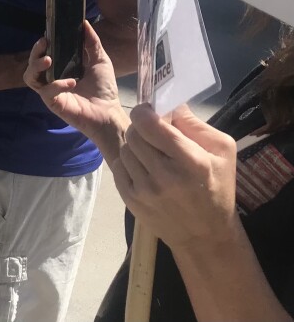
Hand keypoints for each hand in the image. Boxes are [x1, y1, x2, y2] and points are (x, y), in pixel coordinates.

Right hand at [24, 20, 126, 157]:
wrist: (109, 113)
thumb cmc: (104, 89)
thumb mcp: (100, 60)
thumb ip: (92, 43)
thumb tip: (84, 22)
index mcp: (61, 68)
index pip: (43, 54)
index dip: (41, 45)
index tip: (47, 34)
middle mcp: (51, 79)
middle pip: (31, 64)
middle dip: (34, 52)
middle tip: (44, 43)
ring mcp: (50, 92)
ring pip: (30, 77)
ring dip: (36, 66)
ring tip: (48, 60)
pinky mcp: (52, 103)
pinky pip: (46, 91)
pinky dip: (56, 85)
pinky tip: (71, 83)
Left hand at [110, 103, 238, 252]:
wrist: (205, 236)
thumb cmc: (217, 187)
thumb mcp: (222, 151)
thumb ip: (194, 123)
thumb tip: (168, 103)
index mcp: (190, 161)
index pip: (149, 124)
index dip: (145, 112)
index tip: (151, 113)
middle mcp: (164, 176)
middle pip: (133, 134)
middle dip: (141, 128)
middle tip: (153, 133)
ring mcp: (144, 190)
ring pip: (124, 149)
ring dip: (135, 146)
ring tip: (151, 153)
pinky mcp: (130, 200)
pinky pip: (118, 167)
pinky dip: (128, 163)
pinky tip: (144, 168)